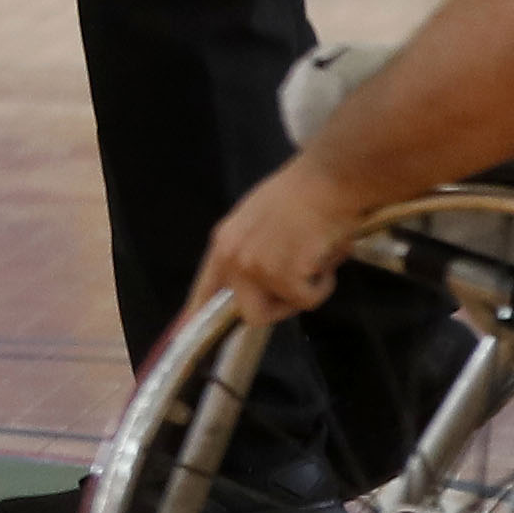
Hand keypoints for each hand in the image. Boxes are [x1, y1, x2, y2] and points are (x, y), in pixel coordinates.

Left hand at [192, 155, 366, 328]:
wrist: (326, 180)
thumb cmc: (302, 194)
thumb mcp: (258, 221)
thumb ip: (250, 251)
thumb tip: (261, 281)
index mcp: (224, 242)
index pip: (205, 287)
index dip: (199, 314)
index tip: (187, 332)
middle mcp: (233, 256)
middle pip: (248, 313)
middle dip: (277, 308)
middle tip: (298, 285)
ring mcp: (255, 267)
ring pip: (281, 308)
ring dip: (303, 292)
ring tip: (315, 260)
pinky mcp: (282, 276)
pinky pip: (307, 301)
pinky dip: (323, 285)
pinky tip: (325, 256)